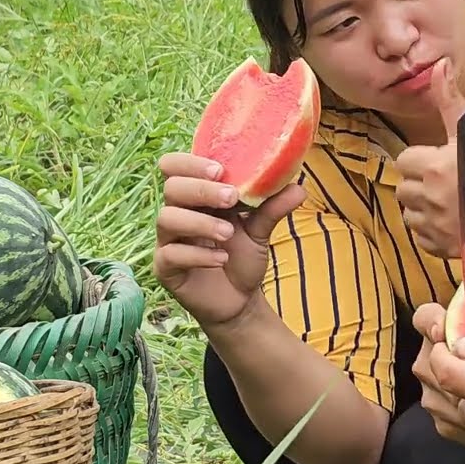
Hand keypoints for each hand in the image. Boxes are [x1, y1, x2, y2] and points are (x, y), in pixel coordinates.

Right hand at [153, 152, 305, 327]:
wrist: (239, 300)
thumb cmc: (243, 258)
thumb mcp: (260, 231)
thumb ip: (273, 208)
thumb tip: (299, 188)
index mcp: (196, 197)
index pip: (176, 167)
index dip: (191, 163)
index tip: (220, 169)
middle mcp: (178, 213)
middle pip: (172, 188)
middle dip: (202, 189)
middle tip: (231, 197)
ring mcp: (169, 241)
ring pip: (168, 218)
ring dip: (200, 222)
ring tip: (228, 233)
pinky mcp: (165, 268)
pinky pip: (170, 254)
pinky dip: (197, 254)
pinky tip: (221, 259)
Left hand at [396, 59, 464, 257]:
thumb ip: (450, 101)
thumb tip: (438, 65)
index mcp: (434, 167)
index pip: (404, 160)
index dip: (421, 160)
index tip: (441, 161)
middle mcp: (431, 198)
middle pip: (403, 189)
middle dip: (420, 184)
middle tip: (446, 181)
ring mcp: (437, 227)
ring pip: (409, 215)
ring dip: (423, 209)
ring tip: (448, 202)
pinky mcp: (445, 249)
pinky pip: (422, 239)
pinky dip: (432, 231)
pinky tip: (454, 221)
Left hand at [410, 303, 464, 448]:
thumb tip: (462, 345)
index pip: (441, 367)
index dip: (433, 337)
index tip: (443, 319)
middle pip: (433, 389)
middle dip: (433, 354)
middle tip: (453, 330)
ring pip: (439, 411)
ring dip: (438, 380)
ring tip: (461, 355)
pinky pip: (457, 430)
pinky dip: (450, 406)